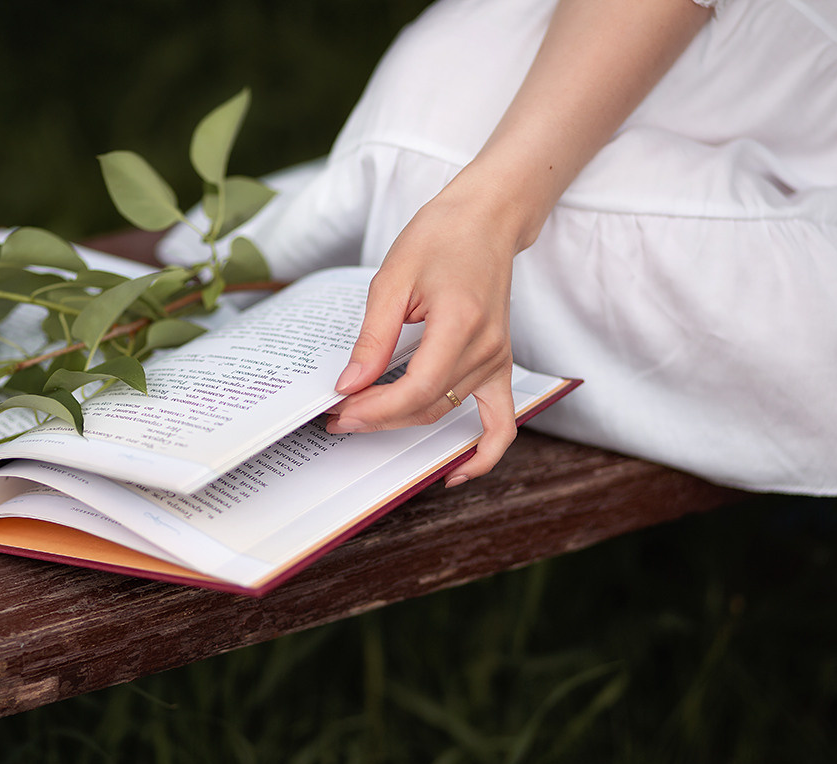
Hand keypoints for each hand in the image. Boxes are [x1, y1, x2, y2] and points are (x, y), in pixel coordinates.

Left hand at [325, 171, 520, 485]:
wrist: (486, 219)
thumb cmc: (440, 237)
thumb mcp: (392, 279)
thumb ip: (373, 338)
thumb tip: (350, 385)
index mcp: (461, 323)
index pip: (416, 390)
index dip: (374, 409)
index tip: (338, 410)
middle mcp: (487, 347)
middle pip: (427, 406)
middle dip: (377, 417)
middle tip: (335, 416)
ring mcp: (498, 359)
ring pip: (445, 411)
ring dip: (403, 422)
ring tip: (360, 419)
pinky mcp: (500, 362)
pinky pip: (501, 421)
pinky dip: (483, 452)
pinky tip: (455, 471)